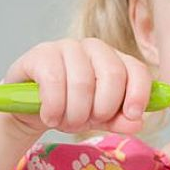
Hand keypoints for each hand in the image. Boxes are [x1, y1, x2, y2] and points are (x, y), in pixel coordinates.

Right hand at [2, 38, 152, 135]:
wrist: (30, 107)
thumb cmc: (71, 108)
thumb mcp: (99, 119)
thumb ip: (120, 120)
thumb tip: (137, 122)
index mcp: (116, 60)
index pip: (137, 70)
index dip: (139, 94)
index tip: (132, 115)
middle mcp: (95, 48)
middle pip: (112, 74)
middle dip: (103, 108)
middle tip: (88, 122)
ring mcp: (68, 47)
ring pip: (82, 82)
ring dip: (75, 113)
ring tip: (66, 122)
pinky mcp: (41, 53)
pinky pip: (54, 81)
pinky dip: (54, 107)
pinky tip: (50, 117)